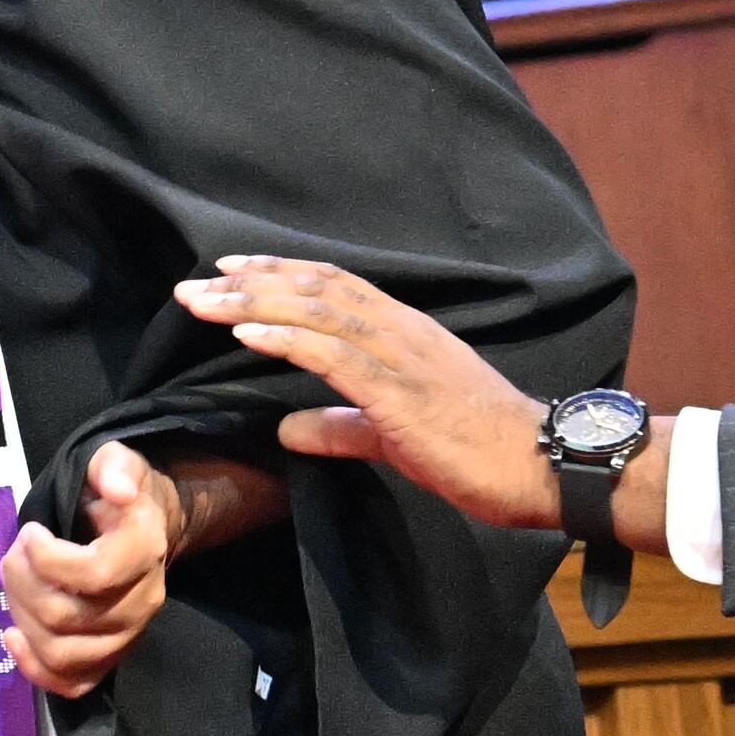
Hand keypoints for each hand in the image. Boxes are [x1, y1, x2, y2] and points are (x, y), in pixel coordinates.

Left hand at [1, 444, 179, 698]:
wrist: (142, 530)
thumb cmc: (118, 495)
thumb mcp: (116, 462)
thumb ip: (114, 467)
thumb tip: (116, 489)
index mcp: (145, 552)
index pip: (95, 575)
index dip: (47, 559)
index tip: (30, 532)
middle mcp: (143, 602)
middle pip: (66, 617)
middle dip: (22, 583)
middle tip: (13, 553)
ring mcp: (127, 636)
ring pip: (62, 653)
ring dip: (21, 618)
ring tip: (14, 584)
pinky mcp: (109, 658)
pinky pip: (73, 683)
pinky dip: (34, 668)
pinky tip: (14, 634)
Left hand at [176, 257, 562, 531]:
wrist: (540, 464)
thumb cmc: (478, 450)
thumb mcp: (396, 435)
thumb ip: (342, 426)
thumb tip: (287, 428)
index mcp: (405, 333)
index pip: (334, 288)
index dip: (280, 275)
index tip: (232, 271)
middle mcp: (401, 330)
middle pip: (316, 289)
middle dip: (251, 283)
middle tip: (194, 283)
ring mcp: (401, 356)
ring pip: (317, 312)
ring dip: (254, 303)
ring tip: (203, 301)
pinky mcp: (400, 392)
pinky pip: (333, 355)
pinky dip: (286, 338)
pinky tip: (246, 333)